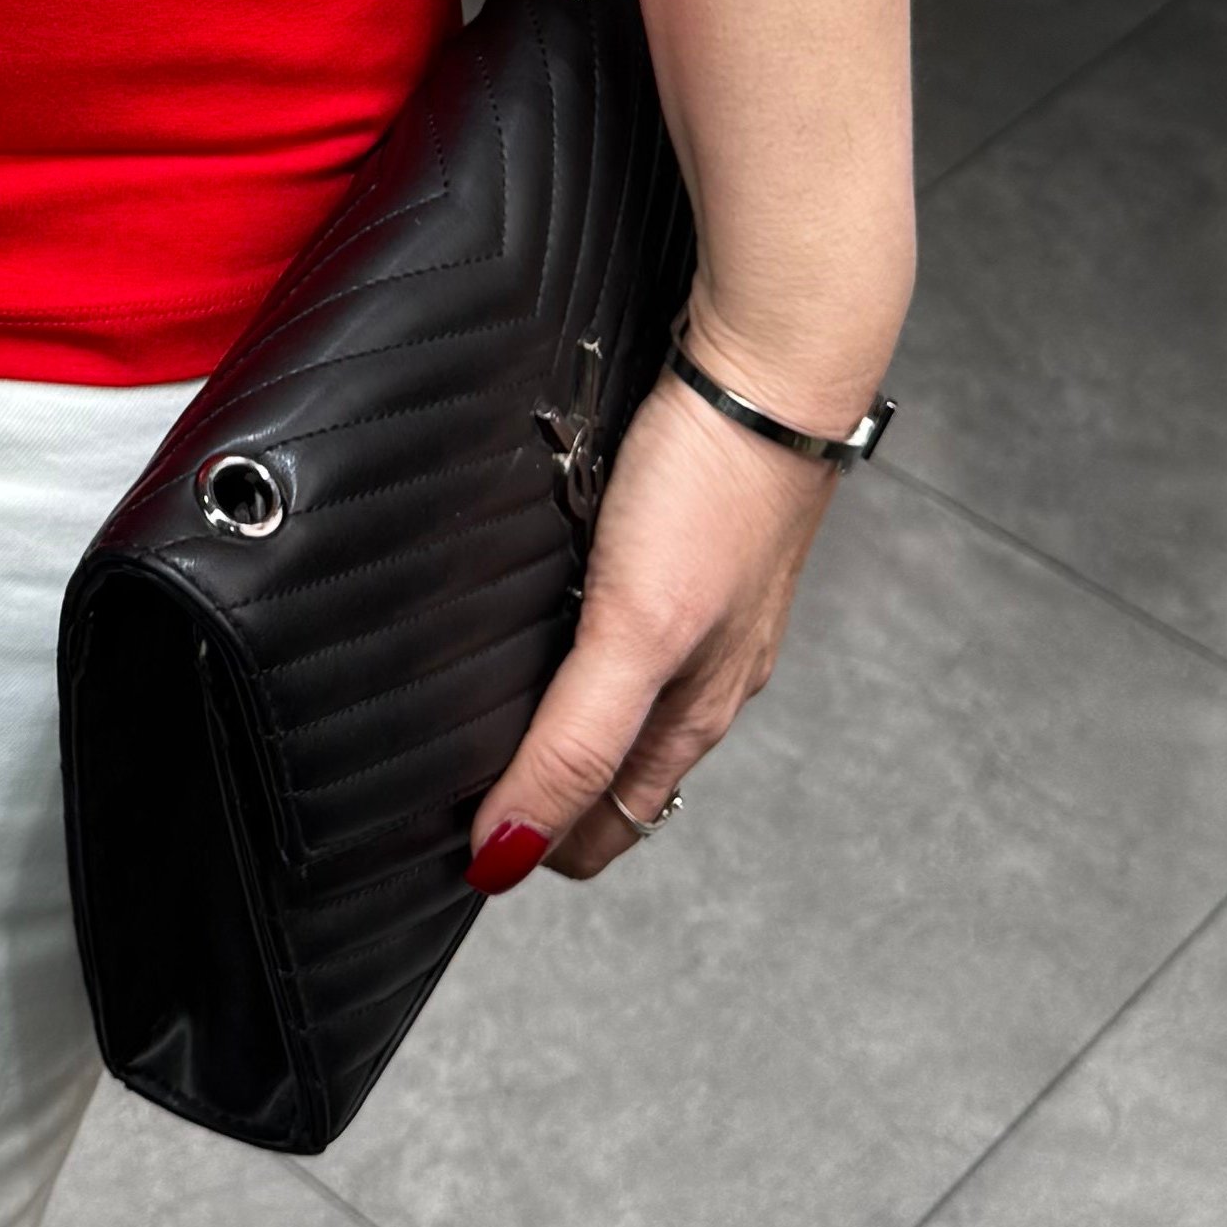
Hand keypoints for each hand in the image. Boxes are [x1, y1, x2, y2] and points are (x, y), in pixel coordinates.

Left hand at [464, 354, 855, 887]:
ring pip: (623, 701)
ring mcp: (700, 612)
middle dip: (550, 802)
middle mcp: (703, 676)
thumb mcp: (633, 634)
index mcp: (692, 716)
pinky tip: (548, 620)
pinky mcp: (685, 549)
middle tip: (459, 798)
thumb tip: (511, 853)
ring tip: (490, 723)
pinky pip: (624, 625)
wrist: (767, 371)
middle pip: (616, 772)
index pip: (608, 824)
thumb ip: (575, 741)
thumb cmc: (714, 495)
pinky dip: (581, 651)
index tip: (466, 855)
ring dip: (564, 727)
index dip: (540, 848)